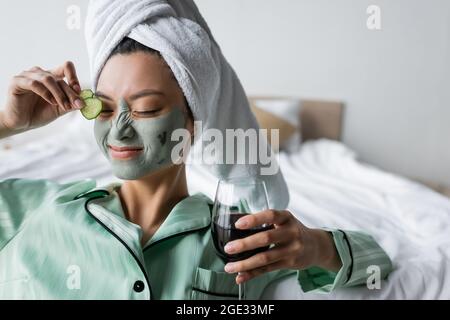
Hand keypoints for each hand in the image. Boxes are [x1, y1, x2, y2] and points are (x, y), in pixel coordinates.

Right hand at [1, 61, 84, 131]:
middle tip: (77, 104)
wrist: (22, 123)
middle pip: (59, 77)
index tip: (79, 90)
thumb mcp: (60, 108)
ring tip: (64, 106)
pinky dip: (45, 93)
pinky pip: (34, 83)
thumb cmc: (40, 114)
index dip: (74, 77)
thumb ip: (71, 103)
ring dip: (59, 94)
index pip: (66, 67)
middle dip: (70, 93)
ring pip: (48, 79)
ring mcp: (27, 75)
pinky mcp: (17, 81)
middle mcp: (40, 73)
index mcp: (52, 76)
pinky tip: (51, 102)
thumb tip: (85, 101)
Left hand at [223, 210, 342, 283]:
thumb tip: (236, 225)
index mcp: (286, 218)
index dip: (254, 219)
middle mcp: (291, 232)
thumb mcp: (283, 220)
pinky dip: (252, 273)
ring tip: (230, 267)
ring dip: (245, 264)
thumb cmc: (292, 230)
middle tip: (229, 248)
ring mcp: (292, 249)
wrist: (316, 246)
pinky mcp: (289, 263)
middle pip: (266, 238)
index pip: (270, 216)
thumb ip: (264, 222)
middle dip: (245, 244)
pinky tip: (241, 276)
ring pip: (265, 258)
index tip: (238, 224)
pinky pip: (268, 269)